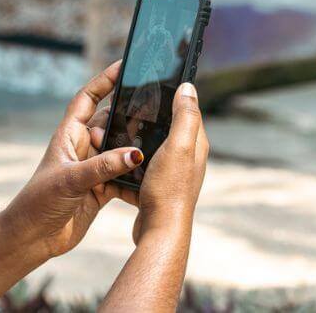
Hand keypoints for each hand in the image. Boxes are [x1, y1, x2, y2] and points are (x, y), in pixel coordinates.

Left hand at [2, 61, 143, 260]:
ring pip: (120, 148)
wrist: (32, 239)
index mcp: (69, 136)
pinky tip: (150, 174)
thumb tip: (135, 153)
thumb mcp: (70, 180)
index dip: (104, 81)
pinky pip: (125, 174)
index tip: (123, 66)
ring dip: (135, 145)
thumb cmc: (38, 203)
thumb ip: (103, 166)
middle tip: (155, 103)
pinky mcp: (102, 188)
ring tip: (159, 136)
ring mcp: (93, 168)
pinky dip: (136, 175)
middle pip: (110, 122)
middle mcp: (82, 148)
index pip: (88, 99)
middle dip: (130, 113)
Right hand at [130, 82, 208, 244]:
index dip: (173, 95)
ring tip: (121, 128)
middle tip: (131, 106)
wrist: (159, 229)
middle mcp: (187, 157)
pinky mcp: (157, 185)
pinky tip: (119, 156)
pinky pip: (142, 164)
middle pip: (168, 127)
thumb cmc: (169, 188)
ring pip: (153, 145)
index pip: (187, 110)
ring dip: (138, 137)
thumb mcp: (178, 145)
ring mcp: (172, 172)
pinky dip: (132, 158)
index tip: (154, 85)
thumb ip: (185, 116)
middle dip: (152, 116)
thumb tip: (188, 86)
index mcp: (196, 143)